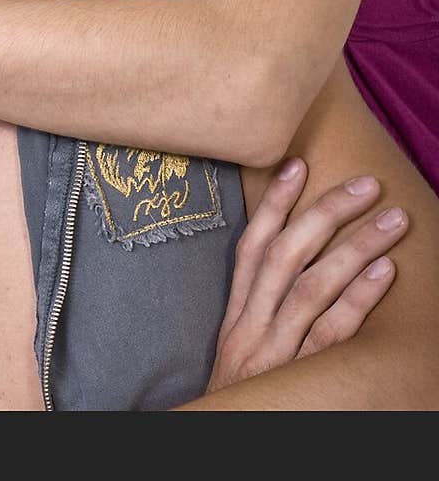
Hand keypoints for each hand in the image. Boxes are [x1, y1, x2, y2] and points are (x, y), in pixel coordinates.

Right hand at [208, 158, 406, 391]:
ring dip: (355, 247)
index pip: (252, 247)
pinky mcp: (297, 381)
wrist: (217, 444)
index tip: (298, 164)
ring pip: (312, 286)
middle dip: (326, 212)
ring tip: (392, 220)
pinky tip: (386, 274)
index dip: (274, 203)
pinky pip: (331, 336)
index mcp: (235, 317)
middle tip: (367, 184)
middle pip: (286, 255)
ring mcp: (274, 353)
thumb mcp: (239, 353)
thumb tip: (292, 261)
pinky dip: (357, 300)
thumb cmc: (241, 401)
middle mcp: (250, 327)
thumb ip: (259, 311)